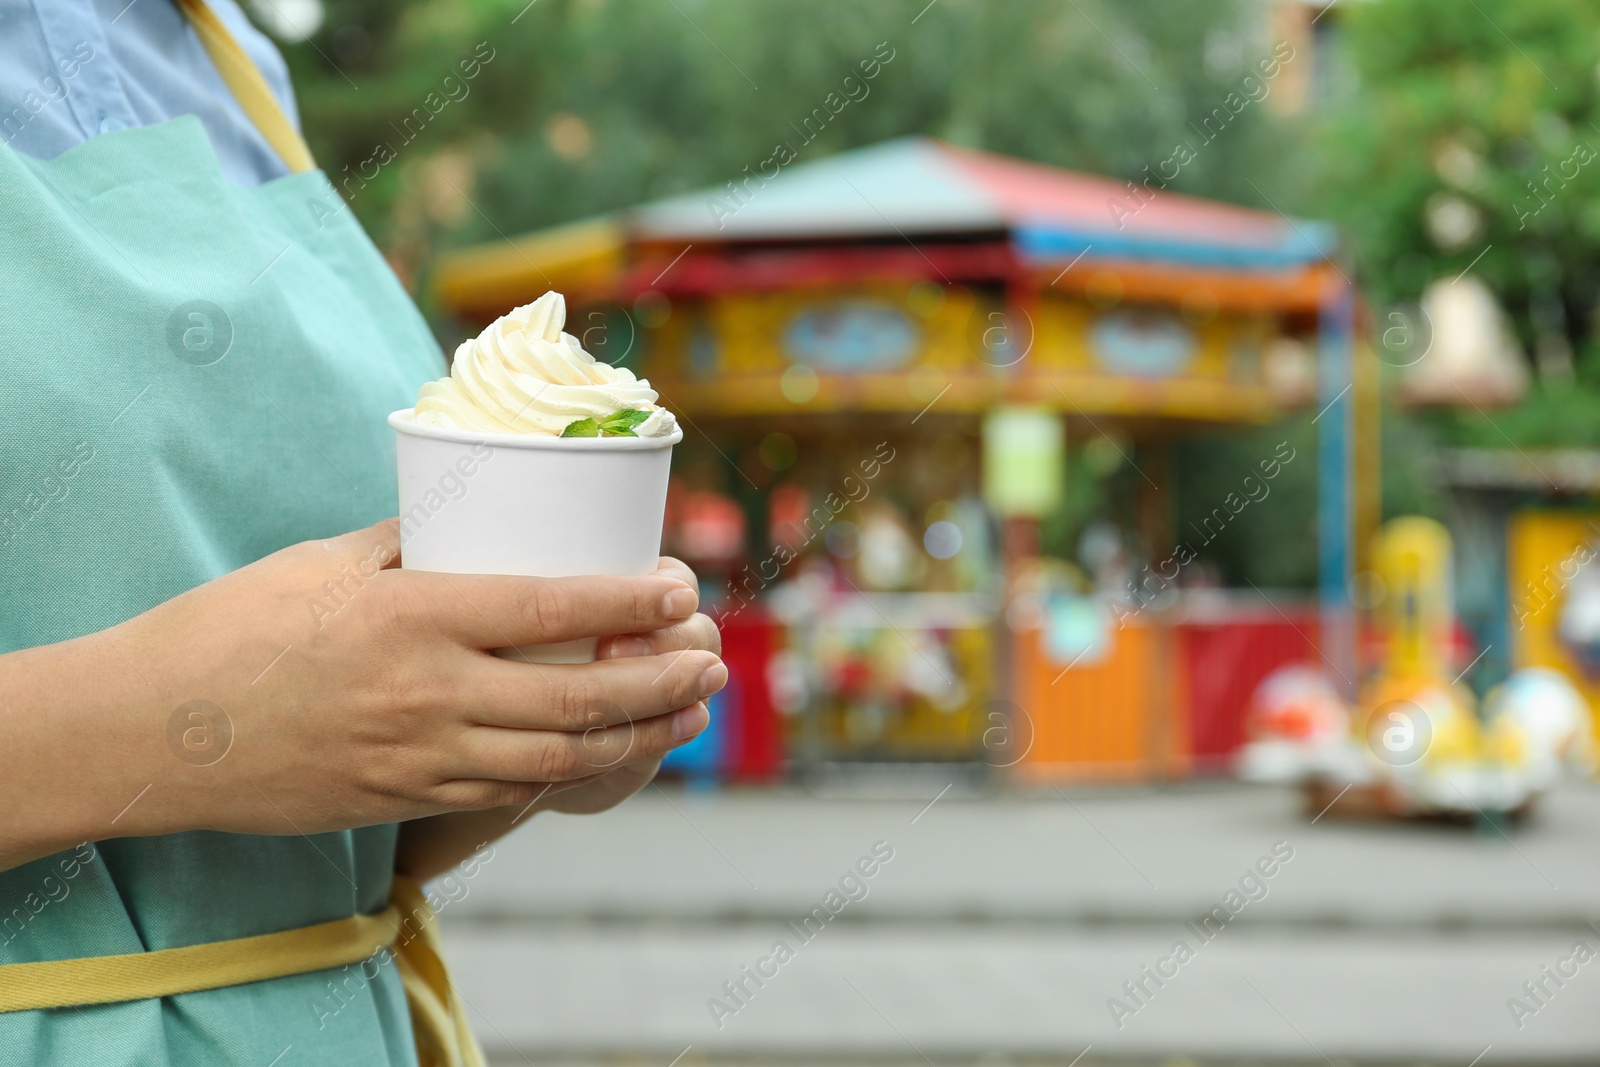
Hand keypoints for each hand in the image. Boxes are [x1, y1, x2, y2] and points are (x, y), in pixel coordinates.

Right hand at [0, 520, 726, 869]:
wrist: (155, 731)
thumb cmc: (234, 629)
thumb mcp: (326, 563)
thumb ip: (412, 545)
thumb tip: (476, 518)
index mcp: (414, 618)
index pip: (551, 607)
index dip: (630, 600)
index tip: (681, 589)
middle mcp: (430, 693)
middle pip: (579, 696)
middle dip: (661, 683)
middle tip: (711, 666)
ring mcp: (420, 757)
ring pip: (559, 757)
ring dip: (635, 738)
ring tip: (684, 716)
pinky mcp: (405, 799)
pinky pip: (509, 792)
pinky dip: (567, 773)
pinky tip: (601, 753)